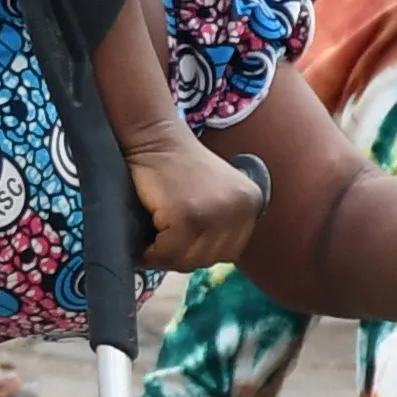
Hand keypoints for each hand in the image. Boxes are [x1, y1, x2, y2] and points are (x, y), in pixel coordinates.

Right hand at [122, 124, 266, 274]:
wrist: (154, 137)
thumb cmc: (175, 166)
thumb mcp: (214, 192)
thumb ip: (220, 222)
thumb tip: (202, 259)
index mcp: (251, 203)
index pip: (229, 252)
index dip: (200, 251)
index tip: (178, 242)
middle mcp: (240, 208)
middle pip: (209, 259)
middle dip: (181, 256)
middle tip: (160, 245)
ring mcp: (215, 213)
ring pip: (188, 260)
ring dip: (165, 257)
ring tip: (152, 244)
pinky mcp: (188, 217)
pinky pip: (168, 253)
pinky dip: (152, 253)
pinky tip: (145, 243)